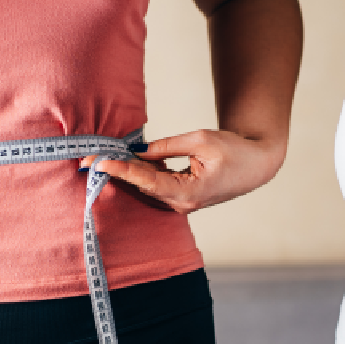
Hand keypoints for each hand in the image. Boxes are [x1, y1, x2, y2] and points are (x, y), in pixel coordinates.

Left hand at [82, 129, 286, 214]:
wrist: (258, 164)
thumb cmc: (235, 150)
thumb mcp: (201, 139)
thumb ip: (167, 146)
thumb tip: (139, 150)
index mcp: (189, 192)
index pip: (147, 181)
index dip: (121, 171)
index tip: (99, 162)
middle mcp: (182, 204)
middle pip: (141, 187)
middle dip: (115, 172)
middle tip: (86, 160)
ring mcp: (182, 203)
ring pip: (146, 188)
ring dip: (124, 173)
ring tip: (97, 159)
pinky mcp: (181, 198)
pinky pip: (155, 186)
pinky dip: (140, 174)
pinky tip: (123, 162)